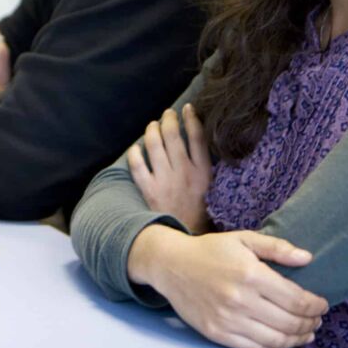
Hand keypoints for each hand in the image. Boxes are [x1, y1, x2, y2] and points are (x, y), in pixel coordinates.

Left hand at [128, 103, 211, 232]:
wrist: (188, 239)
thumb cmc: (201, 212)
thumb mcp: (212, 188)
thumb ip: (207, 166)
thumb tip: (201, 139)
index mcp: (203, 172)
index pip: (197, 137)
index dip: (191, 119)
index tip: (187, 108)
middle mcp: (183, 173)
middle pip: (172, 135)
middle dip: (168, 119)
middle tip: (167, 114)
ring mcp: (165, 181)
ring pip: (154, 144)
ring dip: (151, 129)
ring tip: (153, 125)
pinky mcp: (149, 190)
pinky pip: (137, 166)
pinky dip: (134, 153)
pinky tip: (136, 147)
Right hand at [129, 226, 327, 347]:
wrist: (170, 264)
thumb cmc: (209, 250)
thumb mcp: (242, 239)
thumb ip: (275, 247)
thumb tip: (307, 258)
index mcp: (249, 274)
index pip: (296, 300)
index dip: (315, 305)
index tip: (322, 304)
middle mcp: (240, 299)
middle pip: (290, 322)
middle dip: (310, 322)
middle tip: (316, 319)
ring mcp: (228, 319)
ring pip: (276, 339)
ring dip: (297, 338)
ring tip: (305, 331)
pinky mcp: (217, 333)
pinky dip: (274, 346)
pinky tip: (282, 338)